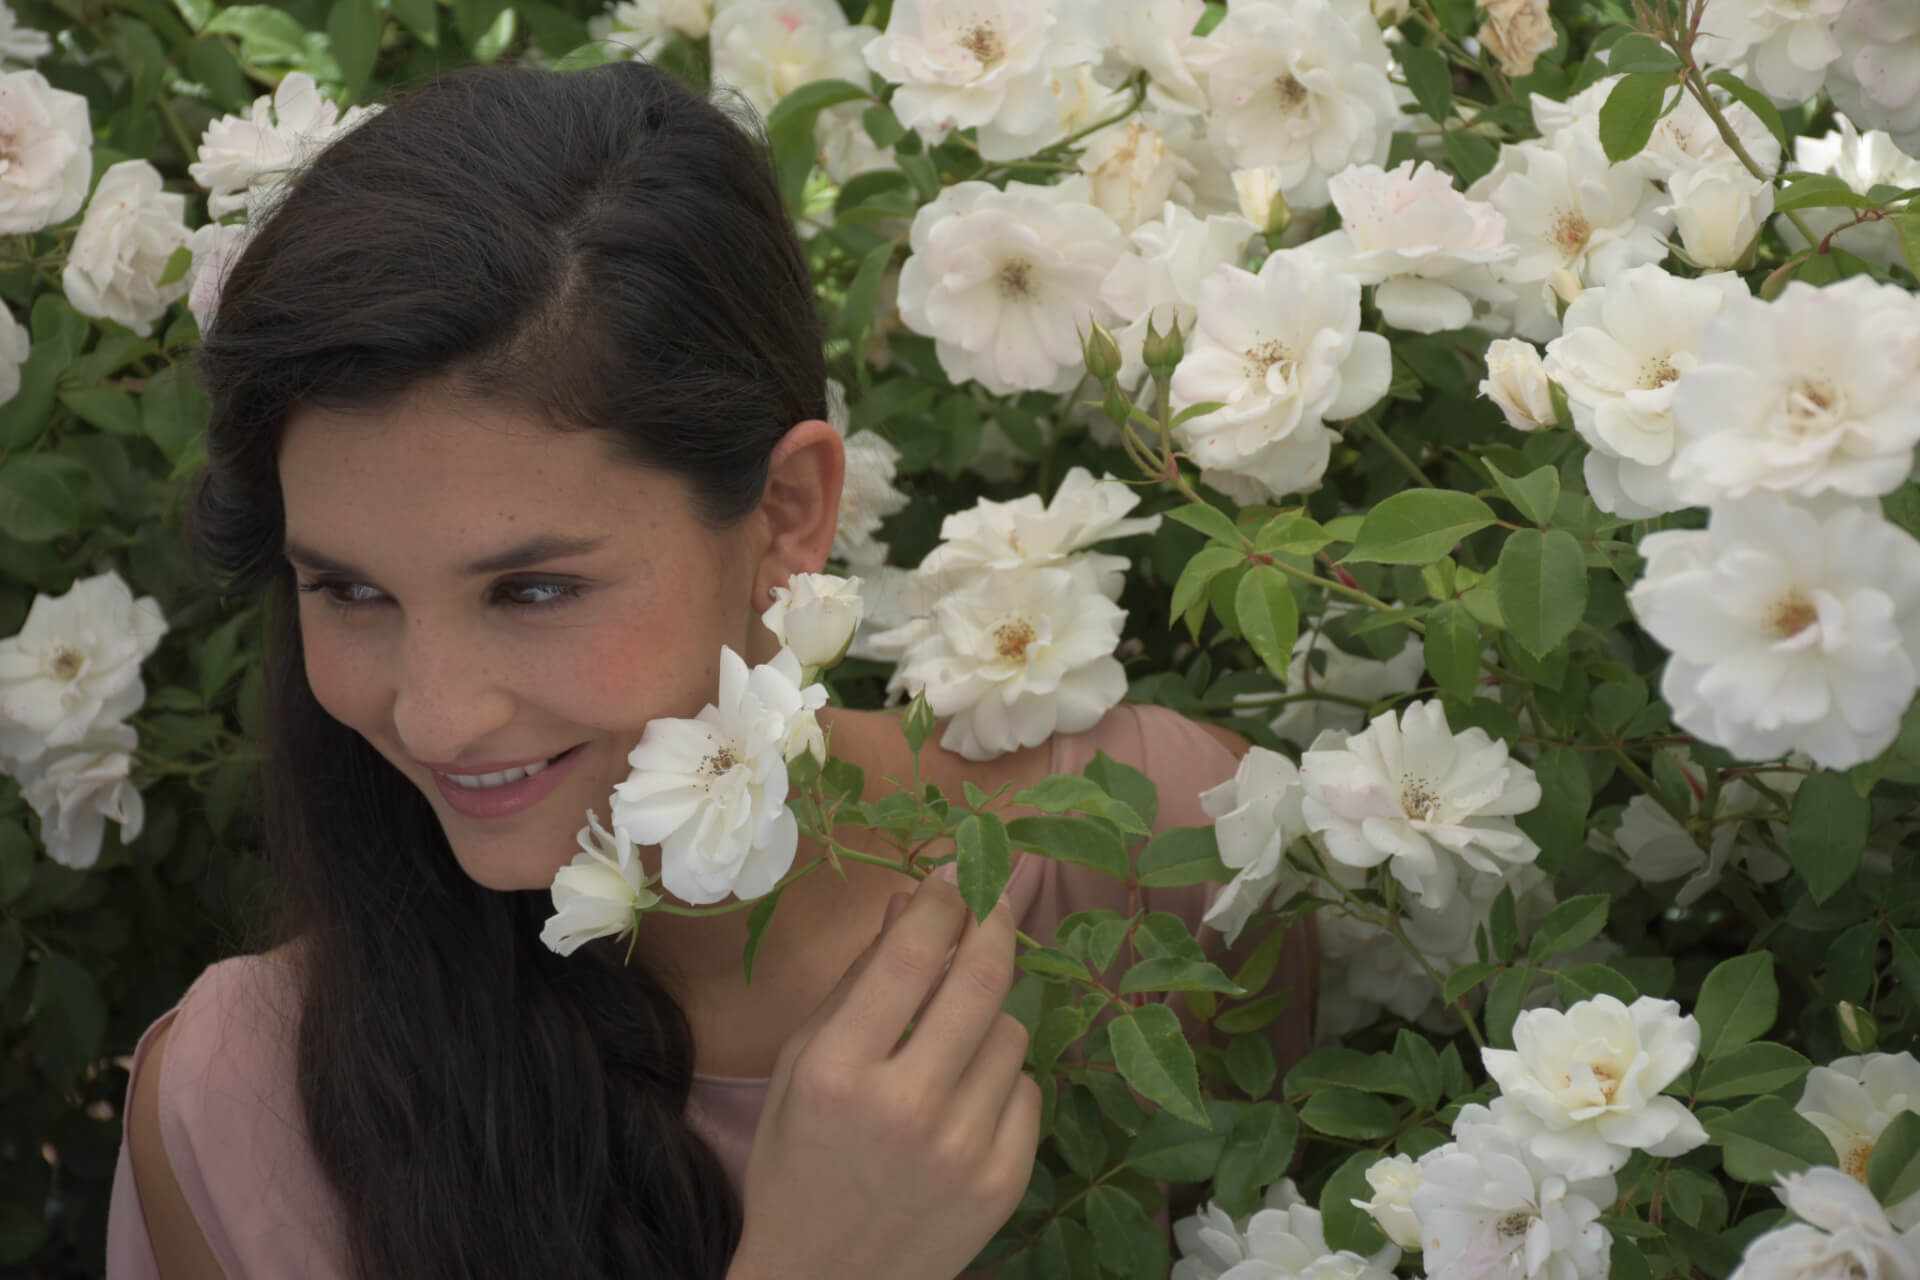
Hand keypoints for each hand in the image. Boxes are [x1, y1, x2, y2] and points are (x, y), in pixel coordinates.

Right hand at [730, 867, 1040, 1279]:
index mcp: (838, 1069)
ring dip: (988, 1018)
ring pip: (1011, 1032)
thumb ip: (857, 981)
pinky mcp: (1003, 1182)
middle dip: (994, 924)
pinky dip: (1002, 1082)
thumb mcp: (801, 1066)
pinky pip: (1028, 1090)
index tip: (959, 868)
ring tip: (950, 1045)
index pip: (910, 956)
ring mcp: (962, 1147)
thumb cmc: (798, 1163)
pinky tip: (964, 1102)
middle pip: (980, 979)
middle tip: (996, 900)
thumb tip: (910, 899)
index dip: (945, 898)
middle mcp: (904, 1104)